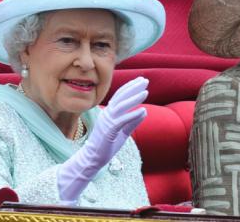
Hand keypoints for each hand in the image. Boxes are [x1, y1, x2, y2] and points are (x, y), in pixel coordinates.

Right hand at [57, 77, 147, 201]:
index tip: (141, 81)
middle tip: (145, 80)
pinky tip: (143, 110)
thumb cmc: (107, 145)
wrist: (94, 158)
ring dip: (134, 98)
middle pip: (121, 97)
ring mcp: (107, 122)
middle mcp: (107, 114)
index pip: (120, 96)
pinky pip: (122, 120)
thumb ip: (132, 122)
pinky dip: (133, 115)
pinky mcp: (109, 131)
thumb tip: (144, 111)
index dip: (130, 87)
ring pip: (121, 106)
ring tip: (146, 92)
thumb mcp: (124, 132)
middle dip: (133, 87)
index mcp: (109, 113)